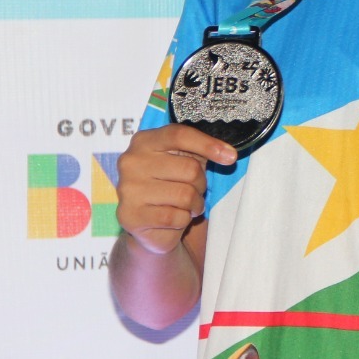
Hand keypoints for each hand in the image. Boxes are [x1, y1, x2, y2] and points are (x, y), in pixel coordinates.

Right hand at [115, 124, 234, 255]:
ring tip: (185, 206)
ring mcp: (128, 189)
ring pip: (185, 195)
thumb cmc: (169, 184)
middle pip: (189, 168)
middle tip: (194, 190)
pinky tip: (173, 218)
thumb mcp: (183, 160)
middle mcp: (131, 162)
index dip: (208, 145)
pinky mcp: (130, 216)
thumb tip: (229, 155)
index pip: (179, 135)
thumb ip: (200, 151)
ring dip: (195, 204)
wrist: (147, 223)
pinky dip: (183, 220)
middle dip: (201, 183)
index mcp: (144, 141)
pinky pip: (175, 217)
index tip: (230, 157)